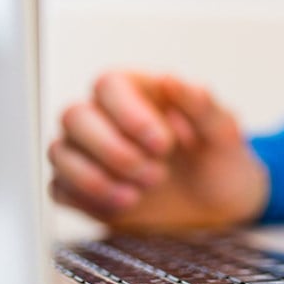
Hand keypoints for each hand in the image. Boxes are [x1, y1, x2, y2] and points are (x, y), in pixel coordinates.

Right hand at [48, 71, 267, 230]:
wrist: (222, 205)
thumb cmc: (221, 158)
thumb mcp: (224, 132)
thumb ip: (201, 104)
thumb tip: (169, 78)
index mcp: (141, 91)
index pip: (109, 84)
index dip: (129, 115)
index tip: (163, 145)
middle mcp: (107, 116)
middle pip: (74, 116)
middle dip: (113, 151)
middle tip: (157, 175)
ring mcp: (90, 152)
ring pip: (59, 152)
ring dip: (96, 178)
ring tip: (139, 195)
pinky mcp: (82, 188)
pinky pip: (58, 189)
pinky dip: (86, 199)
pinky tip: (124, 206)